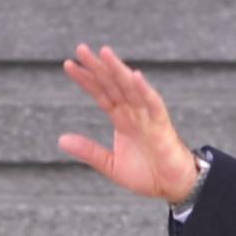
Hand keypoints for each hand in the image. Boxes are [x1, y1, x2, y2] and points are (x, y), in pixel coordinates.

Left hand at [59, 44, 201, 201]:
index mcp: (122, 119)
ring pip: (131, 88)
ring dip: (118, 70)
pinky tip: (135, 76)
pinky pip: (153, 104)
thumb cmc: (148, 174)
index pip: (101, 93)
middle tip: (81, 48)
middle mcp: (134, 113)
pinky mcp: (162, 125)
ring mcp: (148, 117)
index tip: (69, 64)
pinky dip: (145, 91)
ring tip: (104, 53)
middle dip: (98, 67)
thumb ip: (89, 151)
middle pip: (113, 84)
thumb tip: (61, 140)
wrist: (174, 187)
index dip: (86, 79)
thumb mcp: (111, 165)